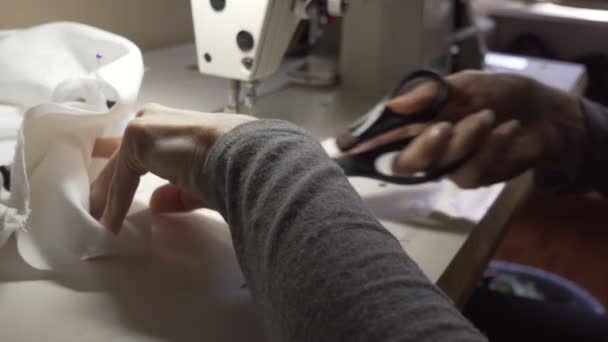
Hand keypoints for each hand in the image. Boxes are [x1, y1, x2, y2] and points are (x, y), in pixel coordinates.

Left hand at [90, 103, 255, 233]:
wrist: (244, 157)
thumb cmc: (234, 168)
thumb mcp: (201, 183)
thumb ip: (176, 192)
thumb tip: (155, 203)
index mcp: (176, 125)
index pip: (142, 147)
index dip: (126, 171)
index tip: (110, 188)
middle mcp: (158, 119)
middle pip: (122, 153)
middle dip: (107, 177)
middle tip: (90, 198)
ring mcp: (147, 124)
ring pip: (119, 165)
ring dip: (107, 193)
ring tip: (95, 217)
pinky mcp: (138, 137)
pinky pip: (121, 179)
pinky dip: (115, 203)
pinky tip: (109, 224)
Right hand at [384, 70, 585, 187]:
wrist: (544, 115)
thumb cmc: (500, 94)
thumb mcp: (465, 83)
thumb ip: (430, 93)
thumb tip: (394, 105)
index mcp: (417, 123)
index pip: (384, 138)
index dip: (366, 144)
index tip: (353, 147)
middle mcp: (426, 148)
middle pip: (403, 163)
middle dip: (422, 147)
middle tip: (443, 127)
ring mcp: (448, 166)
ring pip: (440, 165)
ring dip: (466, 139)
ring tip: (490, 115)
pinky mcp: (472, 178)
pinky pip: (470, 170)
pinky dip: (490, 147)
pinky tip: (507, 129)